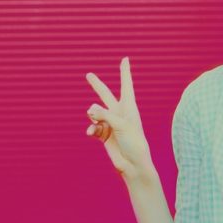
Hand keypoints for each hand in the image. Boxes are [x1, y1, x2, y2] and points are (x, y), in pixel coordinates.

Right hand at [85, 57, 151, 178]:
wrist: (133, 164)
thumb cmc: (134, 142)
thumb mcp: (121, 125)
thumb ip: (104, 114)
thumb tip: (89, 109)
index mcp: (129, 107)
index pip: (126, 85)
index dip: (125, 72)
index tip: (125, 59)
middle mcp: (119, 113)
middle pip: (105, 95)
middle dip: (97, 85)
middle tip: (88, 74)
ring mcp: (110, 123)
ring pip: (94, 113)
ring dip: (93, 116)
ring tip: (97, 122)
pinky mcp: (103, 134)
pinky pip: (92, 127)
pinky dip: (91, 129)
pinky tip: (92, 133)